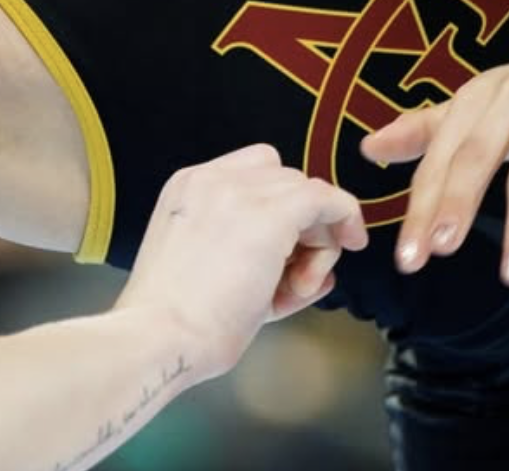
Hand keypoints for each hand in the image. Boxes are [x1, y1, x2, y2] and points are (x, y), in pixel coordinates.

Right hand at [116, 144, 366, 381]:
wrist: (159, 335)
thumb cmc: (175, 321)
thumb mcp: (207, 269)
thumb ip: (253, 255)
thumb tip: (311, 268)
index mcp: (188, 188)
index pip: (253, 172)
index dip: (279, 206)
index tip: (287, 246)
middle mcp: (212, 179)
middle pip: (284, 179)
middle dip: (300, 226)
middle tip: (295, 277)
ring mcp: (240, 192)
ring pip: (307, 192)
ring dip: (317, 238)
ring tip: (296, 287)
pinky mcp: (271, 215)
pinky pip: (327, 199)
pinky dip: (345, 218)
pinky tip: (349, 243)